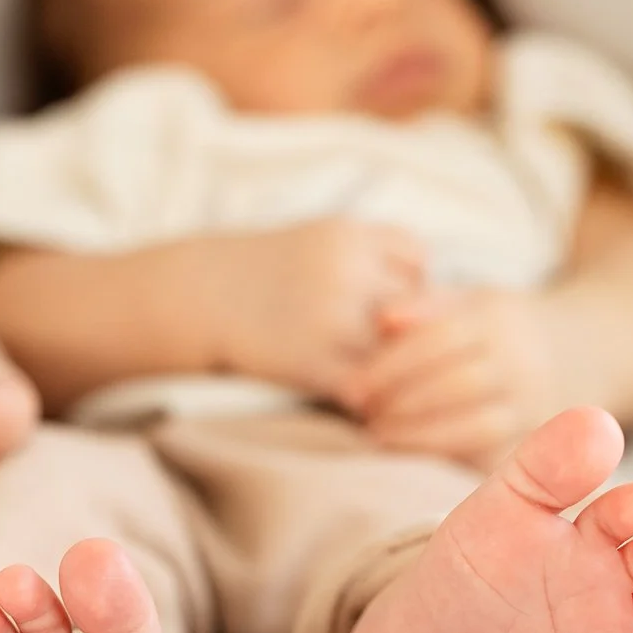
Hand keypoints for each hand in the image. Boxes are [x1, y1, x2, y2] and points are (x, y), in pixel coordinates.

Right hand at [204, 218, 426, 398]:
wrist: (200, 296)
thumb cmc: (266, 270)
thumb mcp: (321, 236)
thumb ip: (374, 250)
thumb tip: (433, 284)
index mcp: (350, 235)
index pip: (417, 260)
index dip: (413, 284)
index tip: (396, 301)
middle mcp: (346, 273)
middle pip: (414, 305)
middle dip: (409, 326)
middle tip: (394, 345)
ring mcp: (331, 320)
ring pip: (397, 350)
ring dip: (395, 364)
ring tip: (381, 373)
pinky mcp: (314, 363)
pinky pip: (367, 388)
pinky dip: (373, 396)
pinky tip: (363, 396)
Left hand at [342, 286, 560, 467]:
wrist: (586, 353)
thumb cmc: (507, 326)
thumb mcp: (475, 300)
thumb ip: (427, 306)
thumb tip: (382, 319)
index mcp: (500, 320)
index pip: (438, 341)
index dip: (390, 367)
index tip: (353, 386)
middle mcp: (521, 364)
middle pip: (454, 386)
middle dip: (399, 403)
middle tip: (361, 413)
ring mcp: (534, 407)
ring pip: (474, 428)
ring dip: (418, 437)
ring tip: (379, 435)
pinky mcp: (537, 443)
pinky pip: (491, 459)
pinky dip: (448, 462)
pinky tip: (414, 458)